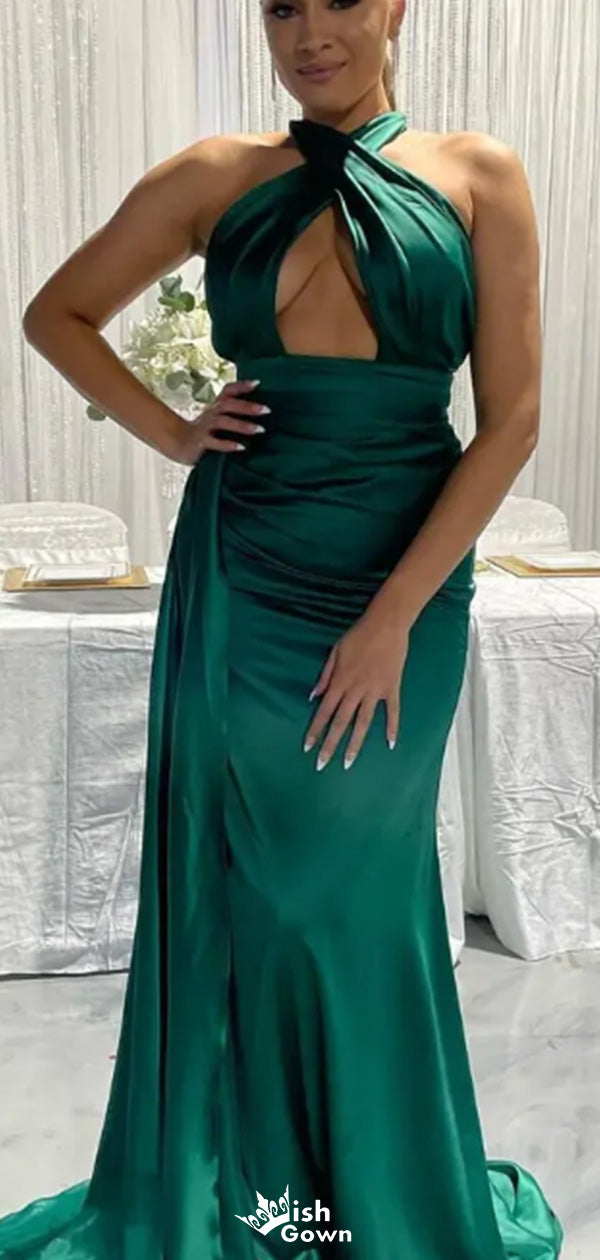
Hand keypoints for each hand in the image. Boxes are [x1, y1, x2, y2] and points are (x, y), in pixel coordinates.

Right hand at [164, 379, 269, 465]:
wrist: (177, 442)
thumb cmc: (202, 430)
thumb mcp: (215, 416)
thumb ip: (232, 410)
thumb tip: (258, 407)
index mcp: (216, 406)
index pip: (228, 391)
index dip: (241, 386)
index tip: (257, 383)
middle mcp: (211, 413)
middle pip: (228, 405)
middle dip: (247, 406)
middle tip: (266, 410)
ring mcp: (205, 427)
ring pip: (223, 423)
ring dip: (242, 425)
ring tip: (259, 429)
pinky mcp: (200, 442)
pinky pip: (215, 443)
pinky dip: (228, 445)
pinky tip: (241, 447)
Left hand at [303, 603, 409, 770]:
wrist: (386, 625)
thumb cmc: (358, 635)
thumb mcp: (335, 652)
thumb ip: (325, 676)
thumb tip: (313, 696)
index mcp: (340, 682)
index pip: (324, 712)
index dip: (315, 730)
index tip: (307, 747)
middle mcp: (355, 691)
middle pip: (341, 723)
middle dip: (330, 745)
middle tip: (322, 765)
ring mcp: (375, 692)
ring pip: (363, 723)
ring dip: (355, 744)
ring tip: (348, 763)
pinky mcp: (391, 689)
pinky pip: (392, 712)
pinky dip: (392, 728)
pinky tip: (390, 744)